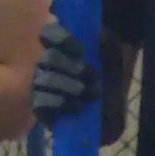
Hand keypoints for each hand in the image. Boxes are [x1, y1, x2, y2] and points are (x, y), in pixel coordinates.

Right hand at [29, 13, 100, 128]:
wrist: (109, 122)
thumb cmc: (108, 90)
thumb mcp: (115, 66)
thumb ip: (110, 48)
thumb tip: (101, 34)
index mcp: (62, 49)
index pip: (49, 33)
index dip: (62, 38)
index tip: (81, 51)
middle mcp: (46, 65)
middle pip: (49, 57)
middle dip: (73, 68)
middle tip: (93, 77)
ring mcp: (40, 86)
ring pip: (46, 79)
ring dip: (71, 86)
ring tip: (90, 95)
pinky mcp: (38, 108)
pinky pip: (41, 101)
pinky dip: (61, 103)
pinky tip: (78, 106)